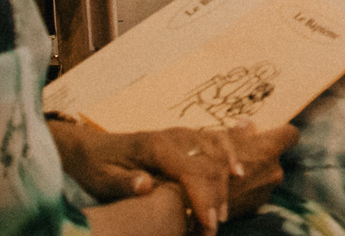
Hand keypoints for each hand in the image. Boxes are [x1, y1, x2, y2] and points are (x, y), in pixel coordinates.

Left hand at [65, 122, 293, 234]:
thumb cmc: (96, 167)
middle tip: (213, 230)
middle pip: (210, 165)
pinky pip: (218, 142)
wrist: (91, 148)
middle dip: (217, 198)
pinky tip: (237, 173)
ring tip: (222, 213)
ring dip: (225, 184)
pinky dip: (231, 156)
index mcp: (157, 147)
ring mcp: (185, 134)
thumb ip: (123, 182)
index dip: (204, 199)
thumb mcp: (101, 179)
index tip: (207, 226)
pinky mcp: (189, 137)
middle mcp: (177, 136)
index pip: (192, 171)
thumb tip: (146, 185)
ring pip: (219, 154)